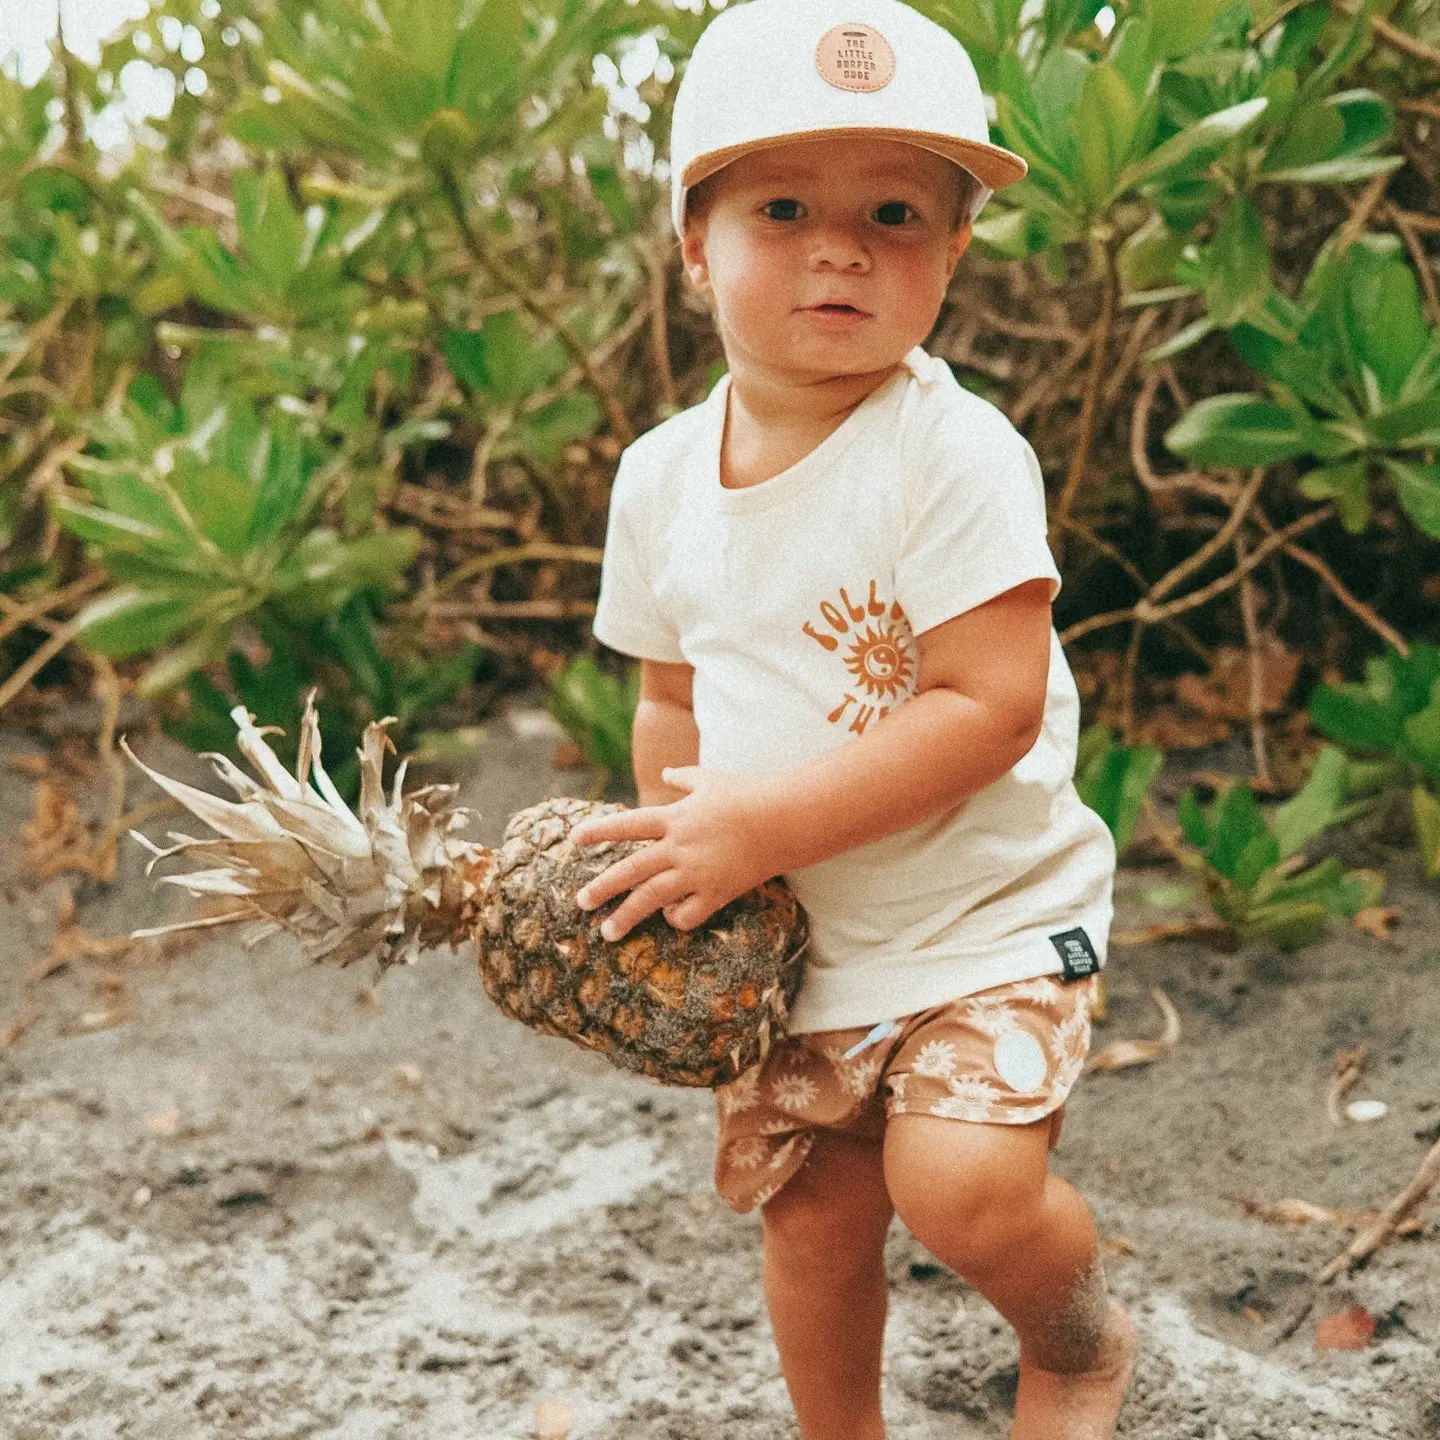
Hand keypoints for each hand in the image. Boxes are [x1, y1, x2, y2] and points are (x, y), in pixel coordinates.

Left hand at [570, 767, 777, 940]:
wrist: (783, 821)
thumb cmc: (747, 795)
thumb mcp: (710, 779)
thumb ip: (683, 777)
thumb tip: (667, 772)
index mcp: (675, 817)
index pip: (627, 825)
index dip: (599, 831)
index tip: (574, 839)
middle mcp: (679, 847)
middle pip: (630, 870)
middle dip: (602, 887)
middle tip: (579, 902)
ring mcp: (696, 873)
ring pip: (651, 899)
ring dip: (625, 916)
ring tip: (606, 932)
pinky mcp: (715, 893)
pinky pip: (686, 914)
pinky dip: (674, 918)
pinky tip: (671, 916)